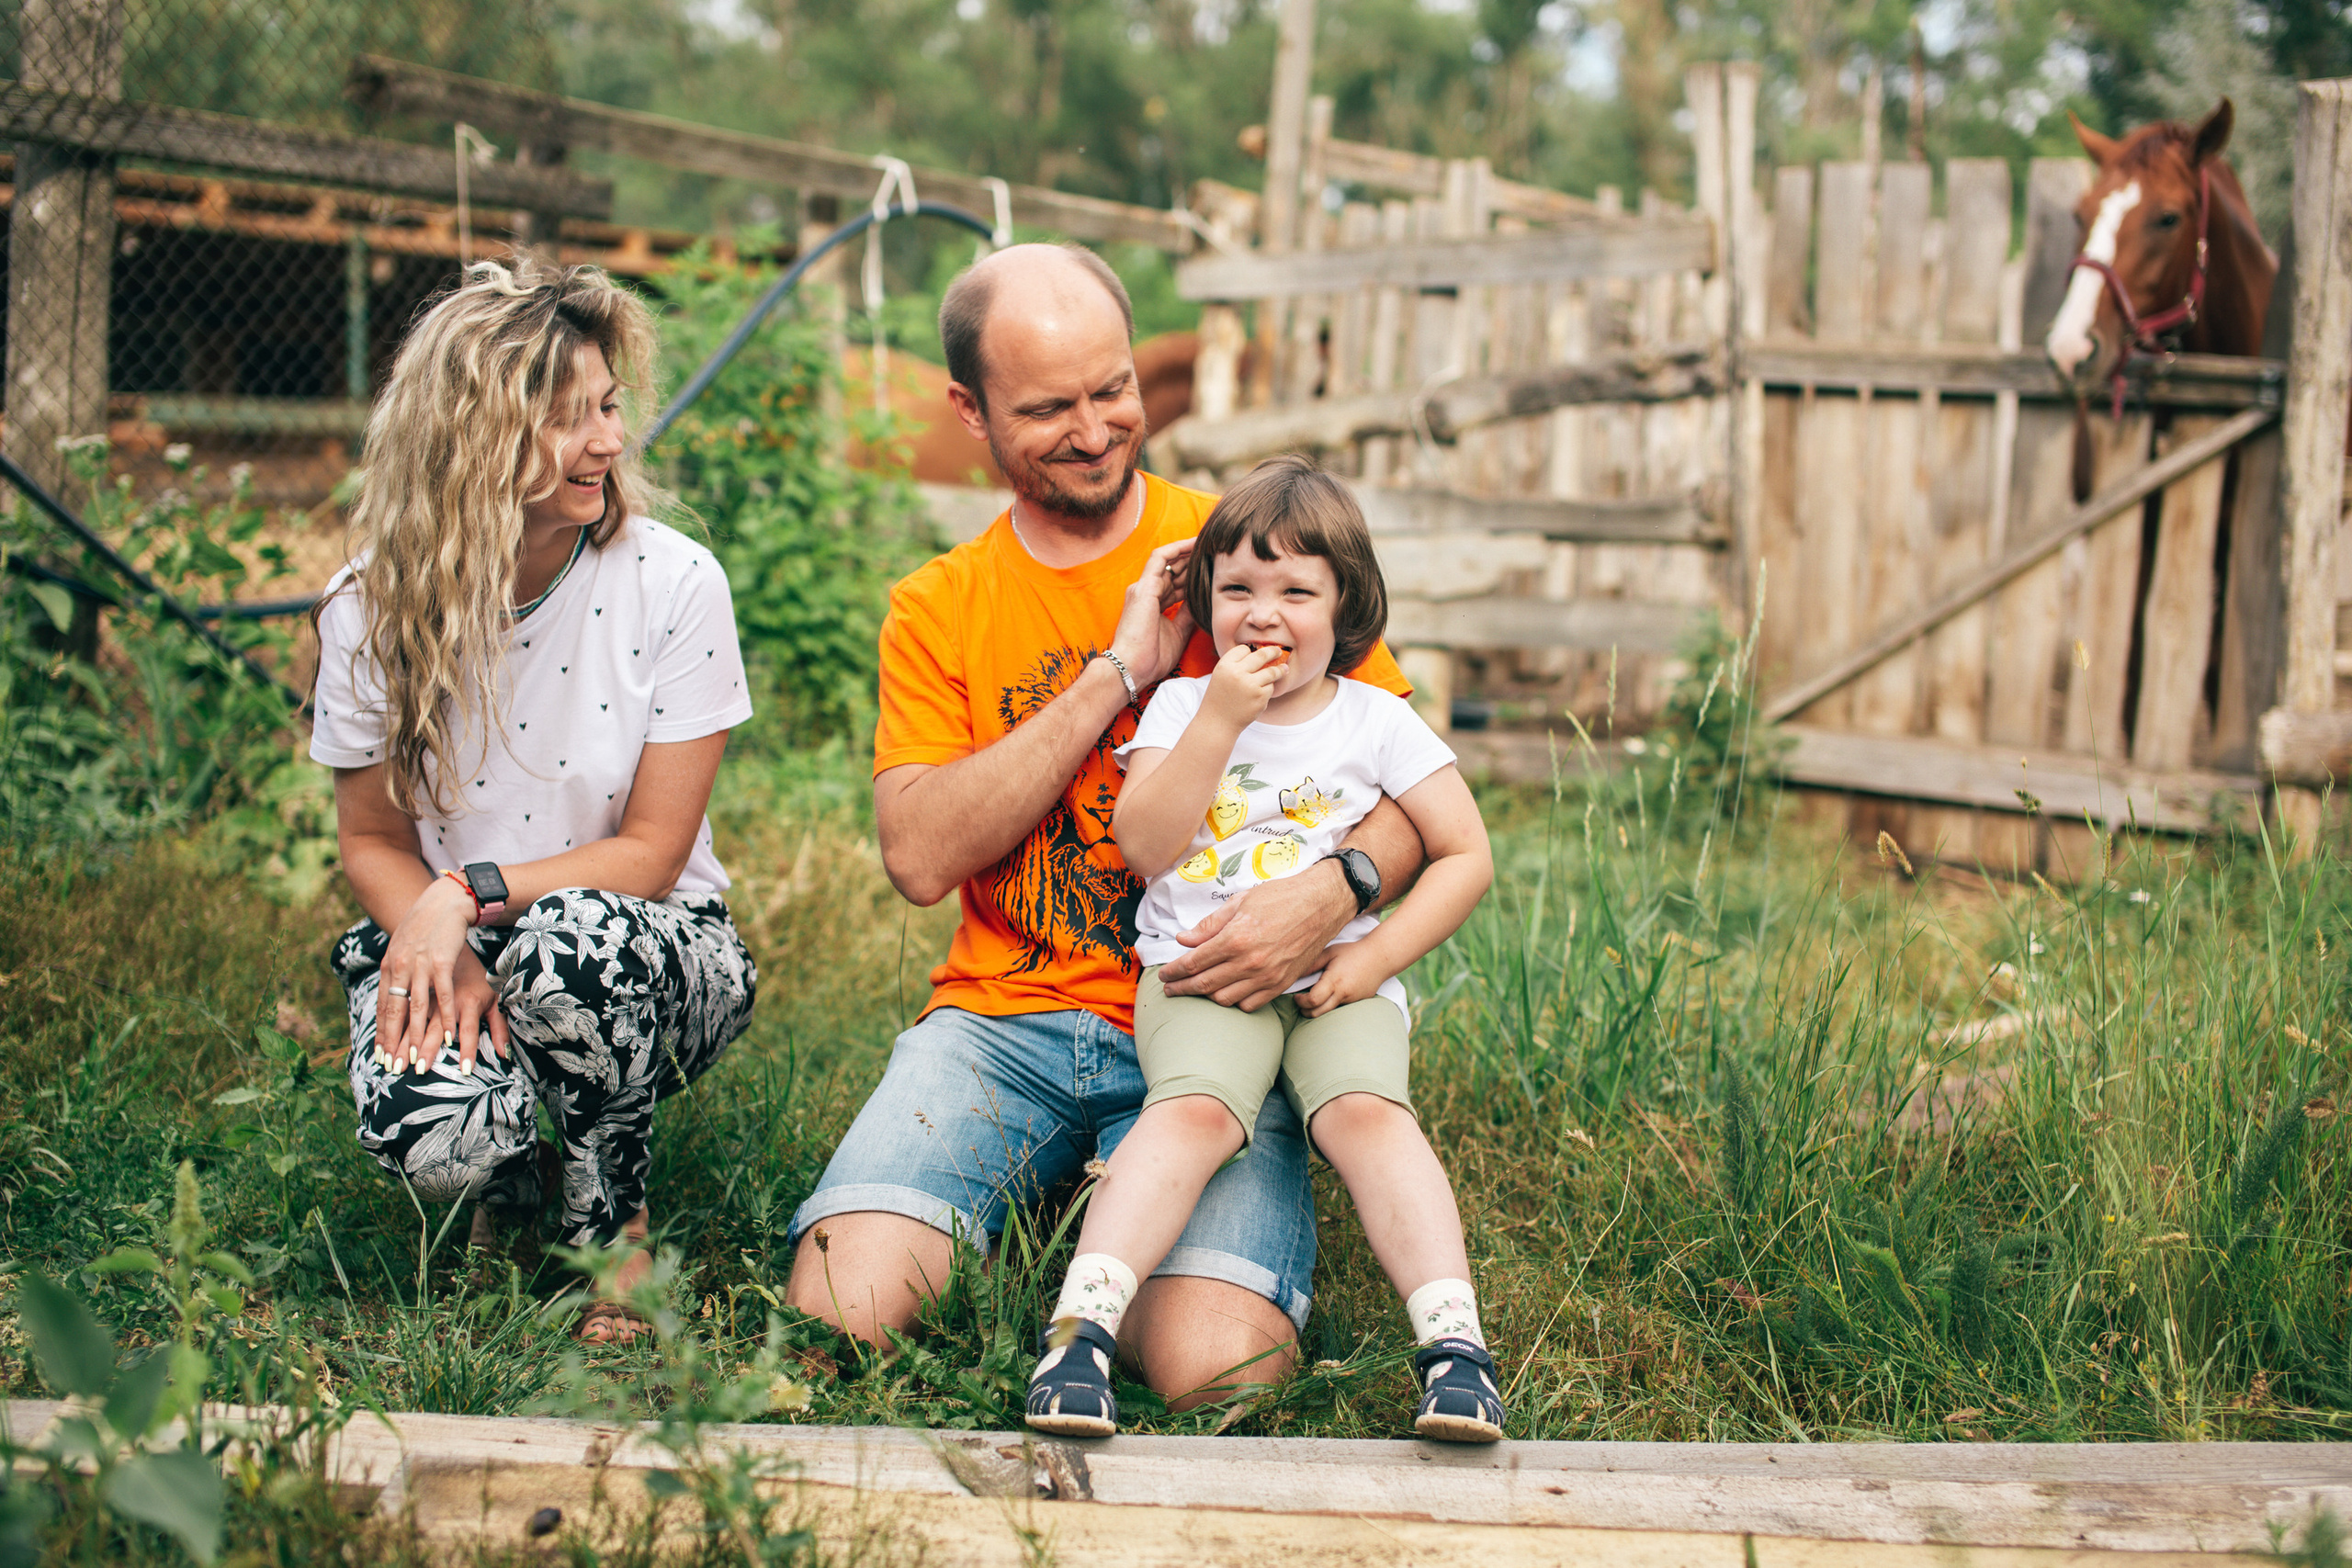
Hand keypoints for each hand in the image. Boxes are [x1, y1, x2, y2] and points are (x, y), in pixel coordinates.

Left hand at [376, 877, 507, 1074]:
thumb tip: (394, 994)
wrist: (444, 900)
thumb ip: (398, 971)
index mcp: (389, 965)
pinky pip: (442, 995)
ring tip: (417, 1060)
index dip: (382, 1032)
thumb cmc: (426, 926)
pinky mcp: (442, 962)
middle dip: (393, 1042)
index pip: (382, 1006)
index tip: (381, 1055)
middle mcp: (400, 966)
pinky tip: (447, 1036)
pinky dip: (444, 1018)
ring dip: (416, 1037)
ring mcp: (420, 964)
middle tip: (393, 1067)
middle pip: (394, 1011)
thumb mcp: (403, 948)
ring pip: (416, 1007)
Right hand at [1110, 538, 1196, 687]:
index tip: (1211, 570)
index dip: (1192, 576)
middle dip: (1192, 561)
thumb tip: (1200, 604)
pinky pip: (1161, 558)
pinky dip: (1177, 549)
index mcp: (1152, 604)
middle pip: (1172, 570)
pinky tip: (1194, 543)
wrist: (1131, 668)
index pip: (1174, 584)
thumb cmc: (1150, 658)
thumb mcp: (1177, 633)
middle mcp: (1145, 592)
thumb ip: (1187, 616)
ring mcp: (1143, 588)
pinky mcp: (1144, 587)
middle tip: (1215, 552)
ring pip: (1167, 560)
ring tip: (1208, 543)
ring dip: (1187, 551)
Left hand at [1159, 858, 1355, 1010]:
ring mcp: (1267, 977)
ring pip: (1225, 999)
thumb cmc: (1281, 897)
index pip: (1193, 963)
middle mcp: (1249, 962)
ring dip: (1206, 996)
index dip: (1174, 971)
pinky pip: (1250, 1004)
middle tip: (1170, 989)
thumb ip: (1209, 925)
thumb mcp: (1240, 902)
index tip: (1164, 974)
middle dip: (1182, 988)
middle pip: (1204, 985)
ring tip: (1197, 990)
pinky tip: (1226, 992)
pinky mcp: (1282, 984)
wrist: (1322, 904)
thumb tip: (1183, 940)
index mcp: (1235, 938)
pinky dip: (1234, 1002)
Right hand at [1202, 641, 1283, 730]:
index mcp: (1225, 666)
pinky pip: (1270, 688)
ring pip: (1271, 672)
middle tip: (1278, 651)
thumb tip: (1262, 654)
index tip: (1253, 654)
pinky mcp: (1260, 697)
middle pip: (1261, 655)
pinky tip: (1259, 695)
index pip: (1243, 649)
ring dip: (1280, 670)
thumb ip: (1236, 664)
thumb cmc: (1220, 698)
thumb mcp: (1221, 676)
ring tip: (1284, 669)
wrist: (1219, 722)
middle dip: (1273, 651)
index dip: (1249, 652)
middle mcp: (1237, 673)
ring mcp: (1250, 685)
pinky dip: (1267, 690)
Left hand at [1299, 942, 1389, 1016]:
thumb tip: (1294, 974)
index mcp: (1334, 981)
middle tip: (1301, 1003)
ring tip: (1315, 996)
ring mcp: (1352, 1000)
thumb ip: (1312, 964)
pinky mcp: (1358, 1001)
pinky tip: (1333, 991)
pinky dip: (1332, 1003)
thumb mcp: (1330, 952)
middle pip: (1318, 1013)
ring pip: (1329, 1011)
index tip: (1297, 996)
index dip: (1301, 1002)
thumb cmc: (1353, 952)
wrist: (1380, 957)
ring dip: (1318, 1008)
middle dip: (1305, 1011)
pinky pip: (1341, 1006)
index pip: (1312, 1000)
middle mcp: (1343, 993)